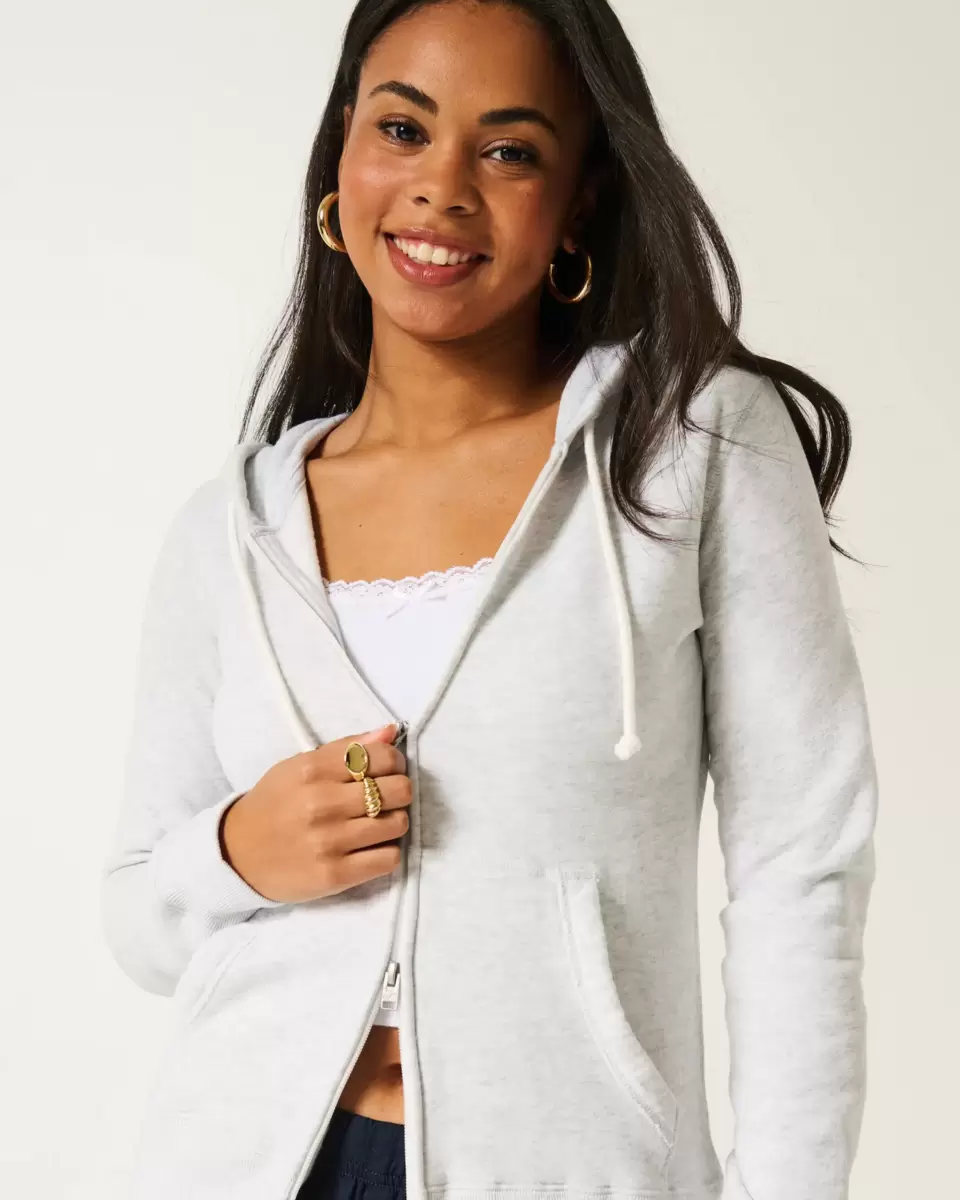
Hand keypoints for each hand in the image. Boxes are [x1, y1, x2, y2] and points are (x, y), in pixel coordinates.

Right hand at [219, 723, 409, 902]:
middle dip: (399, 792)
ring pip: (398, 824)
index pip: (382, 756)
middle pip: (398, 790)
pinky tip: (370, 848)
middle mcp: (322, 803)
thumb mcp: (299, 766)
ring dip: (394, 823)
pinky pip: (389, 859)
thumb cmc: (274, 804)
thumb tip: (392, 731)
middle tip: (386, 798)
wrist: (236, 855)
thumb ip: (346, 748)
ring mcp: (329, 841)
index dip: (396, 762)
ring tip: (376, 824)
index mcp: (313, 770)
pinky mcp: (334, 875)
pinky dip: (386, 852)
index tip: (389, 770)